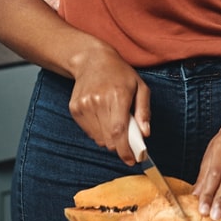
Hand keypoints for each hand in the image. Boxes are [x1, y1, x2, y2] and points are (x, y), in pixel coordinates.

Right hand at [67, 46, 149, 164]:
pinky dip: (98, 131)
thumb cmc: (120, 74)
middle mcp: (98, 101)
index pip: (119, 131)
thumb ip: (144, 111)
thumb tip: (145, 133)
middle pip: (109, 139)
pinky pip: (89, 132)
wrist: (92, 60)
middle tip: (128, 136)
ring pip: (99, 138)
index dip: (125, 150)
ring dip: (109, 137)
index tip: (131, 160)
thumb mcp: (140, 87)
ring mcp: (84, 106)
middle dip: (120, 144)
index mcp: (117, 96)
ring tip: (114, 120)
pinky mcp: (75, 109)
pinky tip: (102, 116)